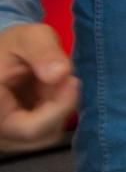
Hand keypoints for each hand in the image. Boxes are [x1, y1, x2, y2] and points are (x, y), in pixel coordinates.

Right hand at [0, 23, 77, 150]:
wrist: (6, 54)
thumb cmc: (14, 45)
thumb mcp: (29, 37)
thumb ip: (43, 52)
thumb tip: (60, 74)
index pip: (29, 128)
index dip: (57, 110)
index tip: (72, 81)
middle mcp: (0, 130)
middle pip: (42, 135)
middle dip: (61, 105)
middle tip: (66, 77)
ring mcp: (9, 135)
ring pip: (48, 134)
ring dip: (59, 107)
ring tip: (52, 82)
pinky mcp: (20, 134)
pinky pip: (47, 131)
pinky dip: (56, 110)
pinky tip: (52, 91)